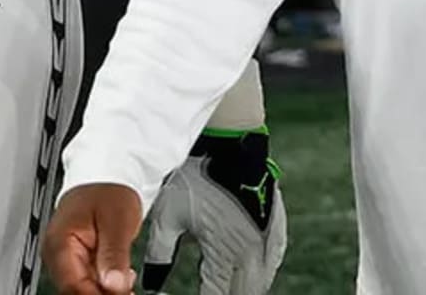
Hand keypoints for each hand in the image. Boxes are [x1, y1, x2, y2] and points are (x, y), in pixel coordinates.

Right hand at [42, 183, 140, 293]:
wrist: (108, 175)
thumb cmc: (108, 190)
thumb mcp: (116, 221)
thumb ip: (114, 255)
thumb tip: (114, 286)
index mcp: (60, 243)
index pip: (74, 287)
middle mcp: (57, 254)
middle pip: (76, 292)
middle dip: (103, 294)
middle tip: (127, 289)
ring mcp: (65, 258)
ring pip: (83, 290)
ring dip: (105, 291)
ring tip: (127, 280)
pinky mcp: (76, 261)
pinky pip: (89, 283)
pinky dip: (106, 286)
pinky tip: (122, 279)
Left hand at [142, 131, 285, 293]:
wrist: (230, 146)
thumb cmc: (194, 178)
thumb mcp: (169, 215)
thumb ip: (160, 253)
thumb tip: (150, 281)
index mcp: (223, 255)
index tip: (196, 294)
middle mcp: (251, 255)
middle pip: (242, 292)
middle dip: (226, 293)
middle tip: (210, 288)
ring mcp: (267, 243)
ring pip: (260, 281)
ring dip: (243, 284)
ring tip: (226, 282)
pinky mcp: (276, 228)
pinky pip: (271, 261)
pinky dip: (259, 270)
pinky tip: (247, 266)